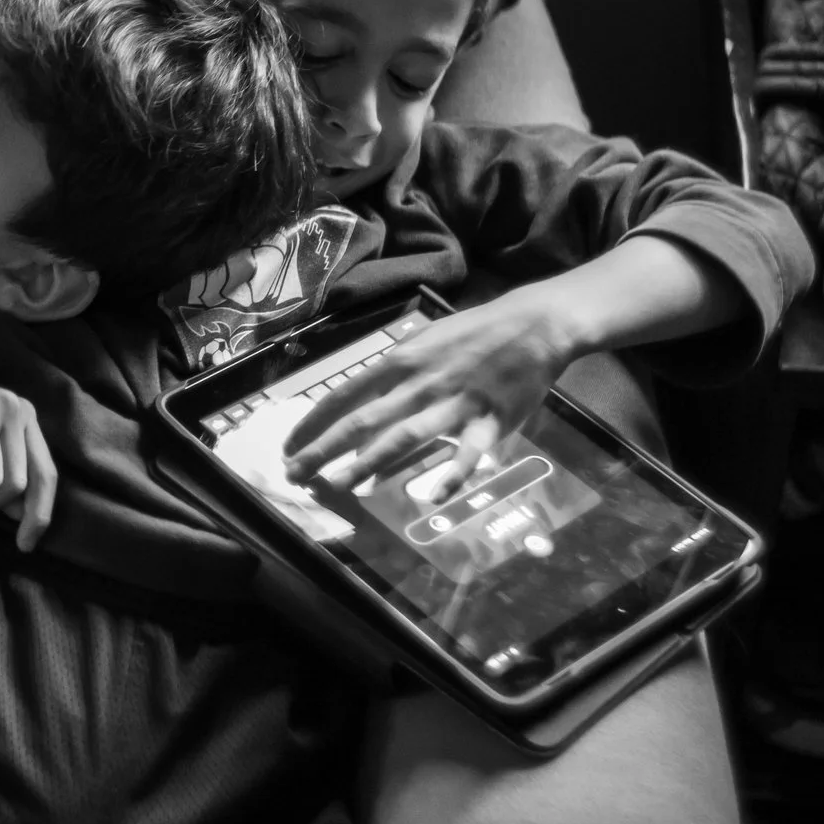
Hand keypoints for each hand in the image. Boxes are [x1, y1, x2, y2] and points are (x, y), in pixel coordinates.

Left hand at [281, 290, 578, 496]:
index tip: (290, 445)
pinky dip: (452, 474)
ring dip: (369, 462)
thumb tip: (360, 398)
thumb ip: (393, 371)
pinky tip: (433, 497)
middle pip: (363, 420)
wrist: (533, 325)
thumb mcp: (425, 340)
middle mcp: (420, 383)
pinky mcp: (490, 420)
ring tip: (339, 484)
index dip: (314, 422)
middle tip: (295, 474)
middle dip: (324, 449)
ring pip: (404, 436)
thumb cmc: (473, 333)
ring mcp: (454, 403)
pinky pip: (469, 452)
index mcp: (401, 360)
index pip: (344, 394)